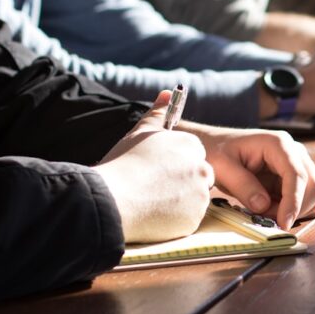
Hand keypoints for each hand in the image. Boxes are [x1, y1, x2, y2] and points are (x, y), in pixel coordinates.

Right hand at [94, 90, 213, 242]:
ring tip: (151, 201)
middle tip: (155, 188)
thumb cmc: (124, 163)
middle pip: (198, 176)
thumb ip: (158, 113)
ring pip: (194, 199)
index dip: (175, 164)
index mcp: (191, 146)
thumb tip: (167, 93)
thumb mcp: (140, 132)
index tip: (158, 171)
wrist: (113, 199)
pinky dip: (175, 219)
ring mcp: (200, 196)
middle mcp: (202, 169)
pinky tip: (154, 215)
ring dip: (179, 201)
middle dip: (182, 182)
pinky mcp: (194, 220)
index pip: (193, 155)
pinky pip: (188, 219)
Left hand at [192, 127, 314, 229]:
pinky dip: (293, 210)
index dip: (293, 201)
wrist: (216, 146)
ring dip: (293, 210)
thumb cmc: (217, 152)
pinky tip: (272, 210)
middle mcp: (294, 151)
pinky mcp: (293, 177)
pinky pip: (304, 198)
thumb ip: (243, 186)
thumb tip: (263, 205)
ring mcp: (296, 164)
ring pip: (311, 194)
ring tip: (265, 211)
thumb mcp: (222, 168)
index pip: (296, 174)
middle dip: (294, 208)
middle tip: (267, 219)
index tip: (283, 223)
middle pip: (312, 185)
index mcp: (278, 144)